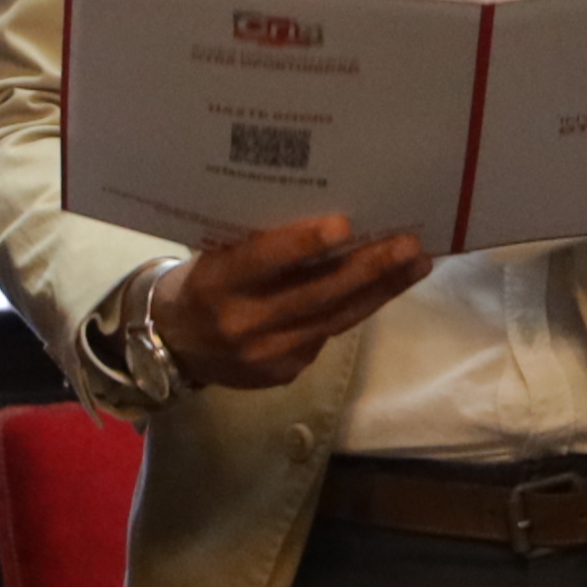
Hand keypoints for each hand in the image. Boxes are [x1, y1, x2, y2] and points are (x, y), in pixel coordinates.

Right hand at [155, 214, 435, 392]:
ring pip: (335, 319)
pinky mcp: (283, 372)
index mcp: (216, 283)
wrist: (170, 345)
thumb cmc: (201, 281)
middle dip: (368, 268)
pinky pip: (328, 335)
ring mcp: (266, 354)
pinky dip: (358, 309)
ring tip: (416, 264)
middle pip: (316, 294)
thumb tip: (327, 213)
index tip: (345, 224)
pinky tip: (386, 287)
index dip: (303, 244)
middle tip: (408, 244)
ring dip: (381, 290)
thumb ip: (259, 243)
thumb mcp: (214, 255)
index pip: (263, 261)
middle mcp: (243, 323)